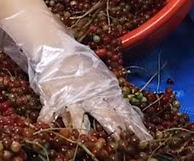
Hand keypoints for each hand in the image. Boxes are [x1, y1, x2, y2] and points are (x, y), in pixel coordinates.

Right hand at [0, 6, 150, 140]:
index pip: (125, 111)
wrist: (54, 48)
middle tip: (126, 145)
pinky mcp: (52, 99)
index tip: (148, 142)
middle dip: (117, 133)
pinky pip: (50, 115)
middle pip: (108, 118)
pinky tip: (46, 130)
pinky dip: (47, 123)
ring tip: (89, 144)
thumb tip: (134, 115)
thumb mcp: (102, 78)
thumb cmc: (79, 62)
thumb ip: (114, 97)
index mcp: (106, 90)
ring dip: (84, 134)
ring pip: (79, 122)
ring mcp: (71, 98)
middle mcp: (91, 96)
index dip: (136, 128)